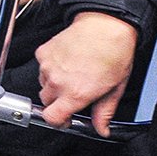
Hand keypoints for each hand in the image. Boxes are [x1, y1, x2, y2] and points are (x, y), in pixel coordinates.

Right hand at [36, 12, 138, 135]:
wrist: (105, 26)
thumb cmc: (114, 54)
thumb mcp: (115, 89)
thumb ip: (104, 113)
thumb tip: (102, 129)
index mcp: (75, 94)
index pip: (51, 118)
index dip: (57, 121)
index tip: (65, 118)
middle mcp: (57, 81)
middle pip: (46, 102)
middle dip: (58, 101)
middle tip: (73, 93)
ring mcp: (48, 66)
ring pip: (43, 84)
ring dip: (54, 83)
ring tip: (72, 73)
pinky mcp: (43, 53)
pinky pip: (42, 67)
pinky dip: (51, 67)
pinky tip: (67, 61)